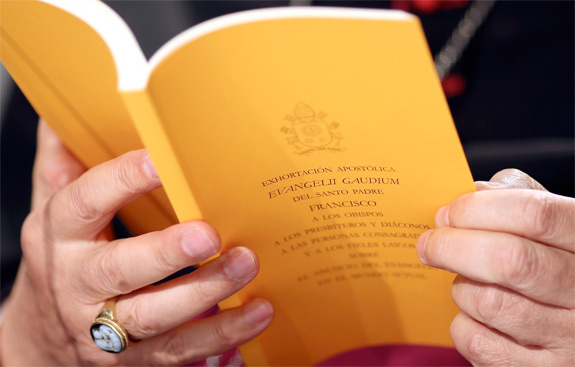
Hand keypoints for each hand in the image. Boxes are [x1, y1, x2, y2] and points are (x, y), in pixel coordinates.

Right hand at [1, 121, 272, 364]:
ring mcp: (107, 328)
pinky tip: (257, 312)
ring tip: (246, 266)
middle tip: (211, 233)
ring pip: (154, 316)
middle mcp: (80, 284)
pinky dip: (222, 335)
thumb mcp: (52, 208)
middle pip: (119, 269)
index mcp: (61, 236)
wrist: (43, 336)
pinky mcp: (136, 360)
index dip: (121, 180)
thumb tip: (62, 113)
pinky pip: (180, 351)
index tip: (161, 160)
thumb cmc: (64, 257)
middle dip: (166, 253)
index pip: (84, 203)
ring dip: (204, 293)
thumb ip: (62, 164)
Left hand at [417, 169, 574, 365]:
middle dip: (452, 247)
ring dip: (461, 288)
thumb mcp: (554, 227)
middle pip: (508, 260)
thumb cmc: (555, 265)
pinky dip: (463, 324)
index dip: (478, 209)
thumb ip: (519, 199)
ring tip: (466, 282)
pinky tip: (475, 316)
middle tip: (428, 244)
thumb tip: (472, 192)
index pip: (534, 214)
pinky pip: (477, 342)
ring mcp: (569, 339)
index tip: (446, 214)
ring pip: (488, 303)